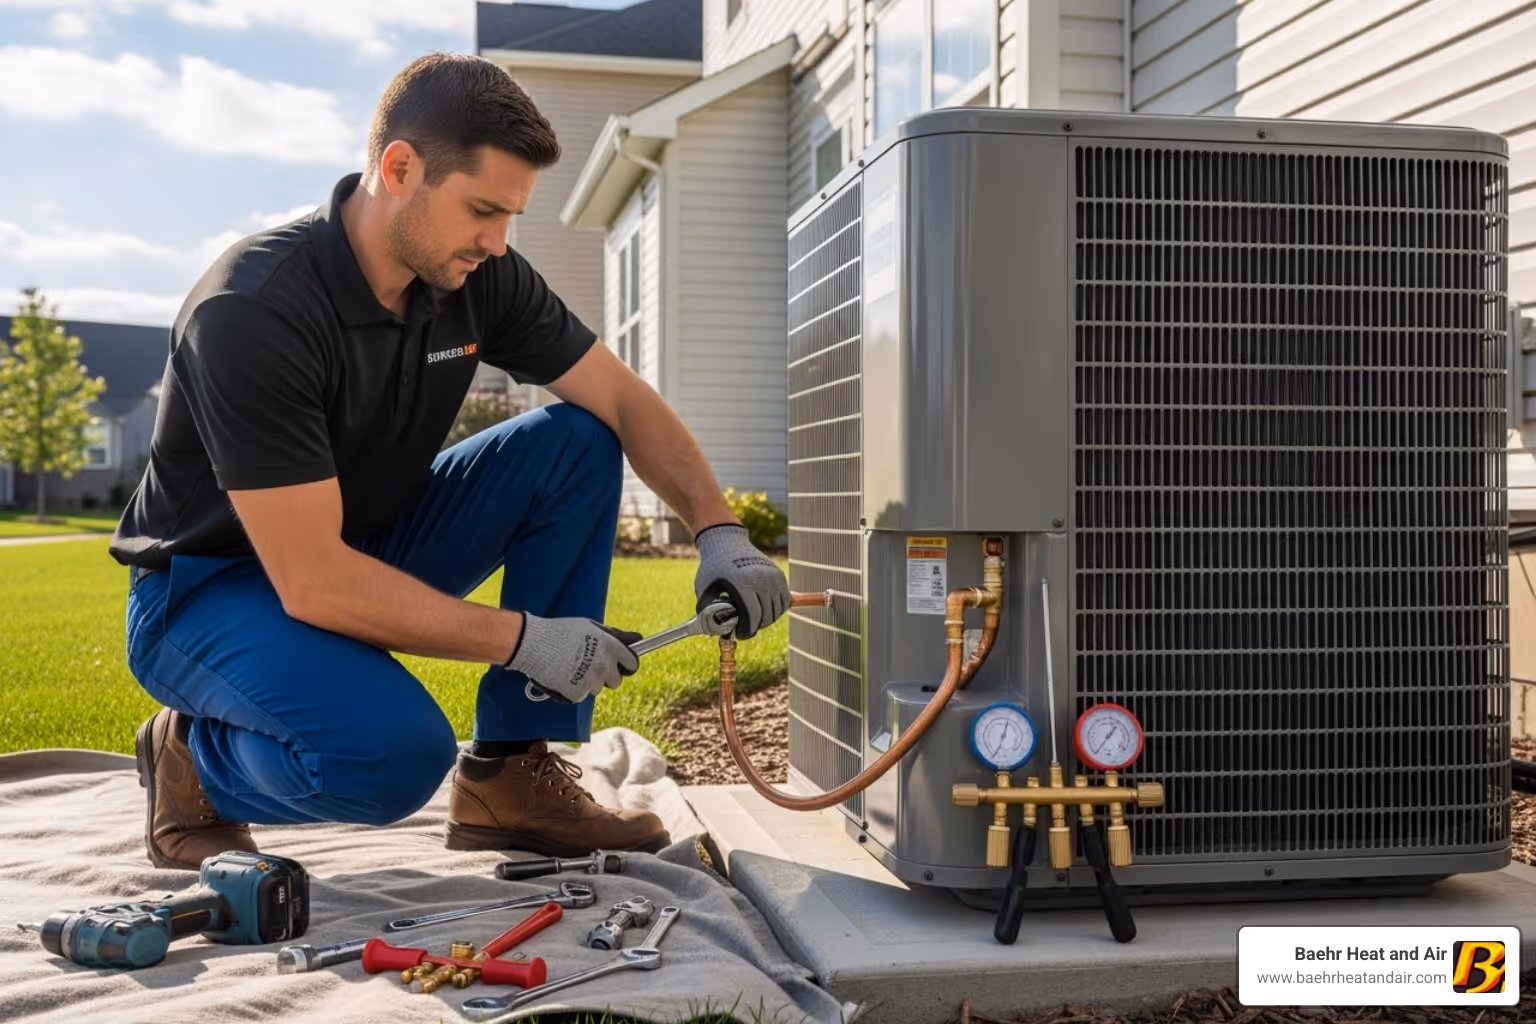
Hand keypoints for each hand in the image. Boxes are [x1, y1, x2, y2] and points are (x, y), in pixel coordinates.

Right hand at [507, 614, 641, 703]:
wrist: (533, 644)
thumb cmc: (561, 632)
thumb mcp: (591, 627)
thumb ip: (613, 636)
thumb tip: (637, 639)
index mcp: (611, 648)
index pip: (632, 663)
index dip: (626, 664)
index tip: (623, 665)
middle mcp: (604, 666)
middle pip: (615, 681)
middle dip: (606, 676)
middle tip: (590, 666)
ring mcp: (591, 682)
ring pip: (596, 688)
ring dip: (587, 681)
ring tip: (570, 666)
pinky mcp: (576, 694)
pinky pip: (579, 695)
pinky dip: (572, 688)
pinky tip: (561, 675)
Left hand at [693, 523, 789, 640]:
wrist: (727, 542)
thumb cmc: (713, 568)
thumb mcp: (704, 588)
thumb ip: (708, 611)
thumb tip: (717, 632)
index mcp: (743, 583)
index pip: (752, 616)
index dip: (746, 630)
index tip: (740, 633)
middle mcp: (761, 579)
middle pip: (766, 615)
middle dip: (756, 626)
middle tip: (746, 628)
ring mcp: (772, 577)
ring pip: (777, 610)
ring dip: (767, 619)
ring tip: (754, 619)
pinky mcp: (779, 575)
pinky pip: (784, 600)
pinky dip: (777, 609)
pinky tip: (765, 610)